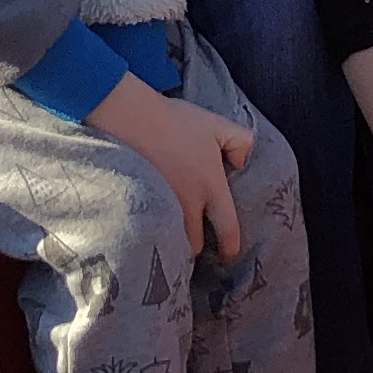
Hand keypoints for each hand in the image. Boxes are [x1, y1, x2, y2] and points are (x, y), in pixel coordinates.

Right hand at [87, 73, 251, 257]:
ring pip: (171, 239)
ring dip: (174, 239)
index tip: (229, 254)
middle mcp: (188, 204)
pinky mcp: (139, 207)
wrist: (129, 118)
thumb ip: (241, 141)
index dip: (231, 246)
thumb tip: (242, 163)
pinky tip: (151, 223)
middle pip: (194, 243)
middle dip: (196, 245)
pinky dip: (154, 230)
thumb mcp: (217, 124)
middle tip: (195, 239)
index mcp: (210, 187)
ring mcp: (161, 208)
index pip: (227, 228)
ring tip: (172, 233)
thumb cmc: (175, 121)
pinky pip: (151, 229)